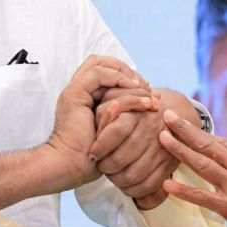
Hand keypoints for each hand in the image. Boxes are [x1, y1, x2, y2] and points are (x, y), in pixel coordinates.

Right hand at [44, 56, 151, 190]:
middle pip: (101, 61)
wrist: (74, 165)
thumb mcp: (117, 127)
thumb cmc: (97, 154)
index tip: (146, 89)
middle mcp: (79, 90)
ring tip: (142, 87)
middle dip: (126, 69)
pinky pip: (98, 75)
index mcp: (87, 96)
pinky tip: (133, 88)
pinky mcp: (74, 95)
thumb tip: (152, 99)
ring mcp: (75, 90)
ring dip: (125, 73)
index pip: (106, 70)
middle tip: (144, 84)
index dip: (127, 74)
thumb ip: (127, 112)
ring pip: (100, 63)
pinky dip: (118, 78)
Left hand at [91, 90, 193, 209]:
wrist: (167, 118)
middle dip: (106, 167)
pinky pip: (148, 185)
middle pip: (121, 158)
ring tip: (111, 175)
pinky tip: (125, 185)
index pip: (116, 131)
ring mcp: (163, 149)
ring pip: (132, 175)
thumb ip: (106, 111)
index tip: (92, 154)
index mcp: (139, 113)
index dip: (100, 147)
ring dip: (116, 180)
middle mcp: (152, 130)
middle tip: (100, 167)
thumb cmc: (135, 112)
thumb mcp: (120, 103)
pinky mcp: (169, 164)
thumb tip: (101, 118)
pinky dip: (133, 190)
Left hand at [157, 109, 226, 226]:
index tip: (184, 123)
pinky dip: (183, 190)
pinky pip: (202, 196)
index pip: (221, 141)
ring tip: (162, 138)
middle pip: (208, 144)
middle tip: (168, 116)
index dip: (200, 132)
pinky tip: (167, 185)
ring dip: (179, 150)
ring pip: (202, 163)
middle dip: (185, 129)